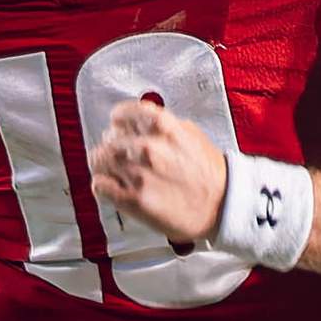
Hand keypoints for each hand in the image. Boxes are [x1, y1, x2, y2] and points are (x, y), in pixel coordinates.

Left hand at [89, 100, 228, 242]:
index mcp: (164, 127)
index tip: (117, 126)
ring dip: (102, 164)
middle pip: (108, 139)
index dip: (118, 121)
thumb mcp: (191, 134)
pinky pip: (99, 186)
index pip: (123, 114)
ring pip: (98, 160)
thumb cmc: (209, 174)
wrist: (222, 207)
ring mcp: (138, 174)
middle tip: (117, 153)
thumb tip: (141, 119)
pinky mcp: (132, 199)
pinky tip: (110, 186)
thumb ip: (164, 125)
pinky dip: (101, 184)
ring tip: (111, 169)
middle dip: (111, 145)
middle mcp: (148, 148)